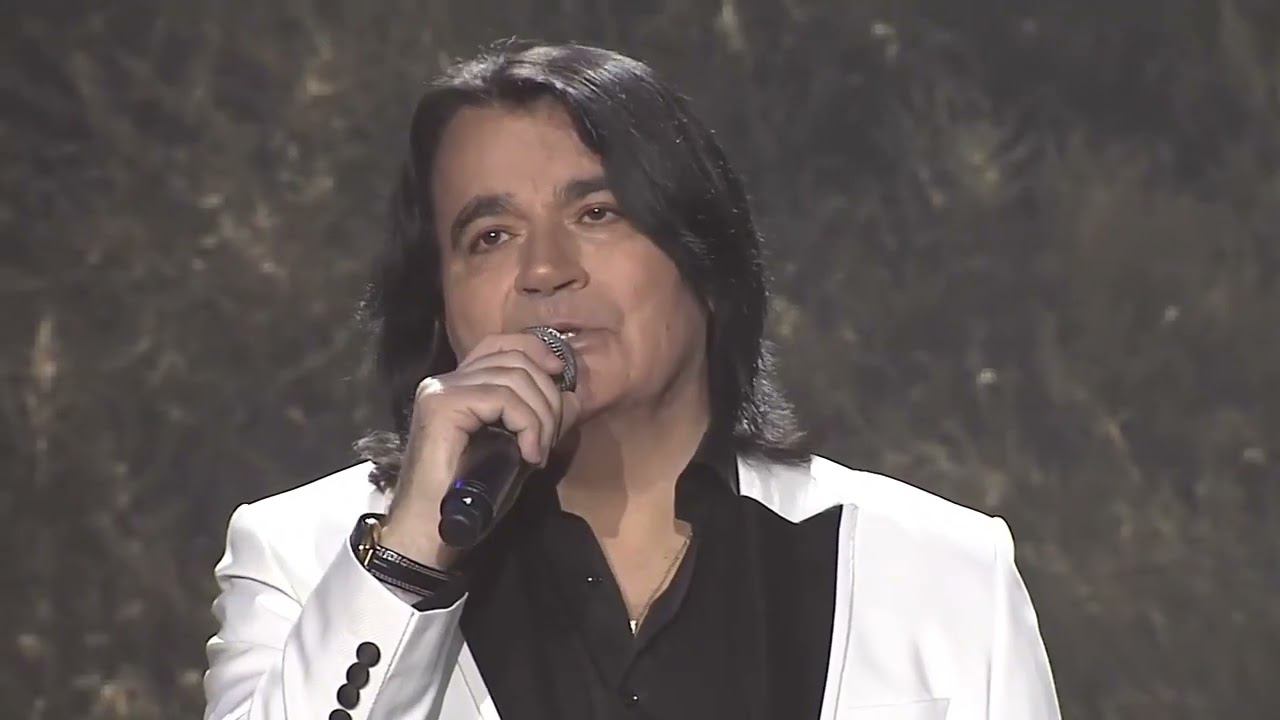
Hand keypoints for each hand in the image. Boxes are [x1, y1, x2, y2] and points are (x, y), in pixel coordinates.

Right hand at [378, 331, 581, 568]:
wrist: (431, 531)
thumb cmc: (469, 498)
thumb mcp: (515, 450)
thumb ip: (538, 420)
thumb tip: (572, 397)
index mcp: (459, 385)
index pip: (501, 344)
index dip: (536, 349)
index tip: (561, 375)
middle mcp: (446, 380)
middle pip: (514, 358)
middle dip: (547, 395)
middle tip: (551, 438)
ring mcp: (441, 390)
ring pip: (513, 378)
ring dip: (541, 416)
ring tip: (538, 452)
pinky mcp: (443, 405)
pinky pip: (503, 398)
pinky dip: (527, 424)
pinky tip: (529, 455)